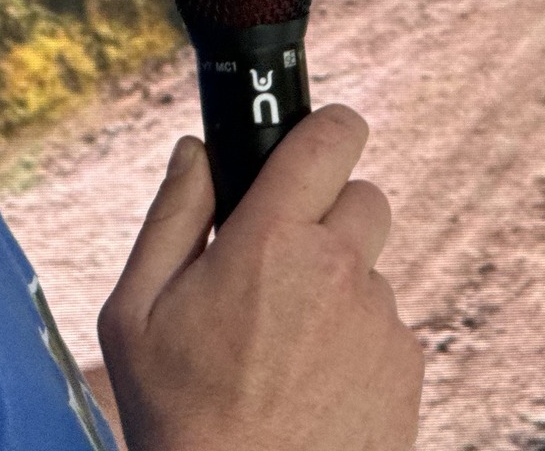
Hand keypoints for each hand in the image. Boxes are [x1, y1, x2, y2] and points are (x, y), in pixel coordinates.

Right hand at [96, 105, 422, 450]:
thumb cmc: (180, 418)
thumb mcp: (136, 315)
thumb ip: (170, 217)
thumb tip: (196, 151)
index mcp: (271, 242)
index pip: (331, 138)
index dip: (326, 127)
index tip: (315, 136)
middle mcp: (339, 272)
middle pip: (363, 197)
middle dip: (327, 214)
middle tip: (279, 261)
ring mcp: (381, 323)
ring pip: (371, 268)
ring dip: (339, 284)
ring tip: (285, 344)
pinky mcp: (408, 370)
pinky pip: (387, 326)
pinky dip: (357, 339)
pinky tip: (312, 379)